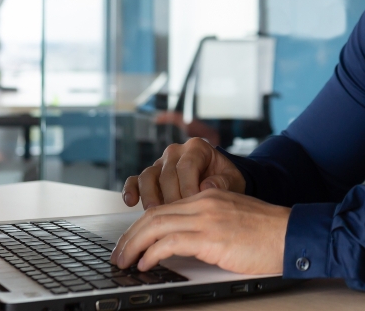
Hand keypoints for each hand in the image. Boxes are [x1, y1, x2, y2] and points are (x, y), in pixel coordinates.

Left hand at [110, 189, 289, 274]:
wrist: (292, 234)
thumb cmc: (268, 234)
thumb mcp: (233, 219)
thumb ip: (209, 223)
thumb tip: (182, 244)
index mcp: (209, 196)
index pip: (164, 207)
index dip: (141, 226)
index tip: (131, 243)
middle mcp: (204, 202)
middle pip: (154, 215)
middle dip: (130, 236)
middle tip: (119, 254)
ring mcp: (207, 218)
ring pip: (155, 226)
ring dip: (134, 246)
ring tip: (125, 262)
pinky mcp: (211, 236)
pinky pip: (169, 242)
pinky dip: (152, 254)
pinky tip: (146, 265)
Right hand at [122, 138, 245, 207]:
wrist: (219, 181)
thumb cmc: (225, 181)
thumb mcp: (233, 181)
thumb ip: (223, 183)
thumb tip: (207, 187)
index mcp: (197, 148)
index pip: (186, 166)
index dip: (188, 187)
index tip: (192, 205)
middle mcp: (175, 152)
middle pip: (167, 174)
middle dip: (171, 198)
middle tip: (177, 217)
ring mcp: (160, 163)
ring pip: (148, 176)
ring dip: (150, 196)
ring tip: (155, 213)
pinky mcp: (150, 176)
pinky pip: (135, 180)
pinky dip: (131, 189)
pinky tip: (130, 202)